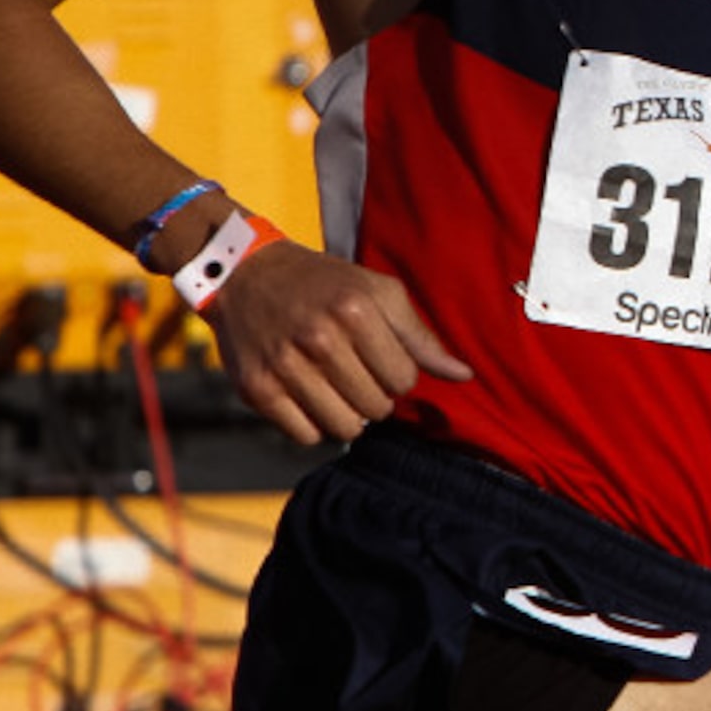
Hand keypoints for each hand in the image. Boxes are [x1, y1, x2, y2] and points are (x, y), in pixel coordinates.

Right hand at [204, 240, 472, 445]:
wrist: (246, 274)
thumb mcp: (378, 293)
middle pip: (377, 407)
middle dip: (376, 397)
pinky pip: (305, 436)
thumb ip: (421, 338)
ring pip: (344, 428)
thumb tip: (464, 375)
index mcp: (358, 310)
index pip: (404, 380)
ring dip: (348, 416)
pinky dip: (314, 425)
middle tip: (359, 375)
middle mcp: (321, 339)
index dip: (399, 375)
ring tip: (338, 389)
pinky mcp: (257, 390)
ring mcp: (286, 366)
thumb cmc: (325, 285)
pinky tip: (310, 398)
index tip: (382, 360)